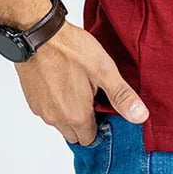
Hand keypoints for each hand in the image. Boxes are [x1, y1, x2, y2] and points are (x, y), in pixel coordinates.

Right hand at [13, 20, 149, 145]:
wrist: (38, 34)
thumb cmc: (71, 49)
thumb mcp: (103, 70)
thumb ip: (121, 96)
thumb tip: (141, 116)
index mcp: (76, 117)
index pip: (90, 139)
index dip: (99, 125)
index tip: (103, 106)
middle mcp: (56, 119)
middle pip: (74, 134)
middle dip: (85, 121)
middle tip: (92, 96)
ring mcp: (41, 110)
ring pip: (60, 122)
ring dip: (70, 111)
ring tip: (78, 85)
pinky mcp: (31, 99)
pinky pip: (48, 109)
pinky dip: (56, 101)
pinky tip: (63, 80)